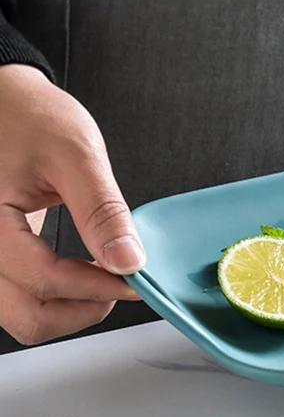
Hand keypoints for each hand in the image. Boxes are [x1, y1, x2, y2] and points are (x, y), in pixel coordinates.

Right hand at [0, 64, 144, 344]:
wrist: (3, 100)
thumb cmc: (27, 115)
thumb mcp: (74, 154)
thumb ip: (102, 210)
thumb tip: (129, 259)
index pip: (44, 280)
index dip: (98, 285)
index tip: (136, 277)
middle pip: (27, 316)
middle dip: (82, 308)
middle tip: (120, 284)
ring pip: (23, 313)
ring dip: (69, 305)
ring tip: (104, 276)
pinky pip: (21, 295)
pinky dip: (55, 293)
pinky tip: (83, 270)